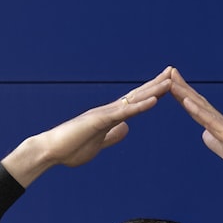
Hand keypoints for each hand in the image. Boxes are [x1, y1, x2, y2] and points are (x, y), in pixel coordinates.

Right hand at [3, 67, 172, 186]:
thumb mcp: (98, 143)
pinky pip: (124, 112)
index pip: (134, 103)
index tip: (166, 85)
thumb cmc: (69, 149)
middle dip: (156, 84)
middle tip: (173, 71)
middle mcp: (108, 111)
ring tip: (170, 81)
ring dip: (153, 90)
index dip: (150, 94)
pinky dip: (140, 106)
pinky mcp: (99, 120)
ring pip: (133, 100)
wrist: (49, 151)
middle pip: (137, 96)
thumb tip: (126, 129)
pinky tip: (154, 100)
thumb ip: (112, 135)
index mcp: (109, 117)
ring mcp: (104, 114)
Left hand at [170, 68, 222, 209]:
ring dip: (185, 93)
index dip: (184, 98)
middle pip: (198, 103)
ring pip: (202, 107)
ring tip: (171, 78)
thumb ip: (216, 144)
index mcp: (219, 130)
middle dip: (182, 88)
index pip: (198, 111)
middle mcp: (222, 125)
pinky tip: (186, 100)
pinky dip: (198, 110)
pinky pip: (211, 121)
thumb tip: (205, 135)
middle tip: (168, 71)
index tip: (171, 86)